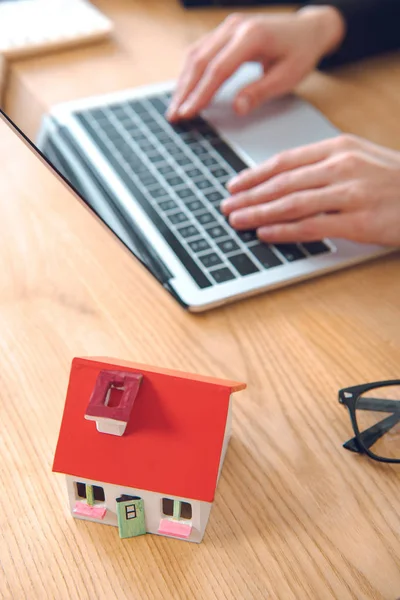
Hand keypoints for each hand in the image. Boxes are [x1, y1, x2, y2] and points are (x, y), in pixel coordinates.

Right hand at [167, 6, 344, 121]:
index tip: (188, 113)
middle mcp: (235, 27)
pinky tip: (185, 90)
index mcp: (252, 36)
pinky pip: (200, 51)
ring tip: (175, 108)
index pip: (218, 69)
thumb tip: (237, 108)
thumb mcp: (287, 77)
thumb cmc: (300, 53)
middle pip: (200, 61)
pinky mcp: (224, 32)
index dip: (200, 94)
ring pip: (195, 54)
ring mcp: (227, 27)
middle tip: (174, 116)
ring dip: (183, 82)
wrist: (307, 29)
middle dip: (185, 91)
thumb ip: (260, 92)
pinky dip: (190, 72)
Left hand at [221, 135, 399, 246]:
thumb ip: (323, 166)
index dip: (254, 175)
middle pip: (283, 182)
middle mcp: (342, 166)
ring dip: (259, 213)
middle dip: (249, 196)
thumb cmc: (394, 181)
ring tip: (237, 220)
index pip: (285, 161)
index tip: (233, 185)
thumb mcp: (360, 160)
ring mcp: (352, 193)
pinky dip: (285, 230)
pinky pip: (313, 226)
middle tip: (225, 207)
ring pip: (293, 203)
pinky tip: (266, 233)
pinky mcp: (360, 221)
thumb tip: (284, 180)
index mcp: (339, 148)